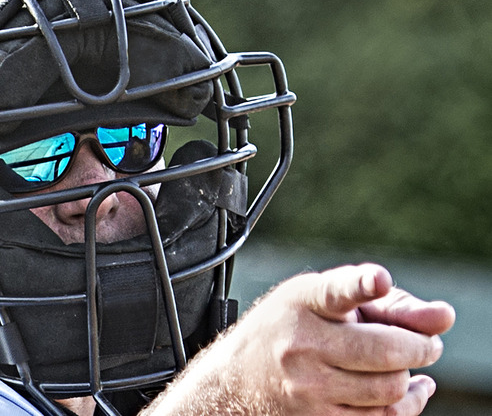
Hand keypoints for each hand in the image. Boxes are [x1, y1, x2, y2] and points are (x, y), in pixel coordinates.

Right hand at [144, 263, 455, 414]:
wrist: (237, 376)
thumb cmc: (293, 325)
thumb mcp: (325, 298)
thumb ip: (387, 302)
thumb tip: (445, 319)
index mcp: (305, 302)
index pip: (335, 292)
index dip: (360, 285)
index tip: (378, 279)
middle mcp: (302, 344)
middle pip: (386, 353)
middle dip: (421, 348)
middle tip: (427, 344)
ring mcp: (307, 386)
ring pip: (389, 390)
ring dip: (409, 378)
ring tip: (407, 365)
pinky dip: (406, 405)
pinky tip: (407, 390)